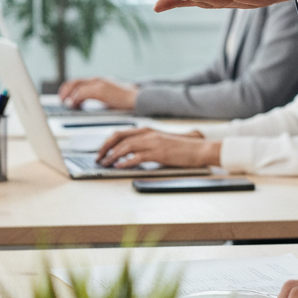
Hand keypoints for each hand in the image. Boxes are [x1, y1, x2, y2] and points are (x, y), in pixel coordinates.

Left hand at [58, 78, 139, 109]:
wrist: (137, 99)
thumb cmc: (125, 102)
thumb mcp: (108, 98)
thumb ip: (97, 98)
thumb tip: (82, 103)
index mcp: (100, 81)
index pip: (79, 82)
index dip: (69, 89)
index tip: (64, 97)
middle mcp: (98, 80)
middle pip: (74, 82)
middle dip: (65, 90)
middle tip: (61, 100)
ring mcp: (99, 84)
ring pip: (76, 86)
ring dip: (68, 95)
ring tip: (66, 104)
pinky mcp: (100, 90)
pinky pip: (82, 93)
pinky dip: (75, 99)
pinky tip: (74, 105)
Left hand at [95, 127, 219, 168]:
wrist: (199, 149)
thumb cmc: (182, 148)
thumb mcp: (161, 142)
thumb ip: (146, 144)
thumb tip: (128, 153)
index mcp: (148, 130)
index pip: (121, 133)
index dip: (107, 142)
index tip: (101, 151)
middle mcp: (148, 134)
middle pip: (119, 137)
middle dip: (105, 147)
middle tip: (98, 158)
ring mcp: (153, 143)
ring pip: (125, 147)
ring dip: (112, 156)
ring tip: (104, 164)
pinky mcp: (158, 153)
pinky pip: (136, 157)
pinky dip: (125, 162)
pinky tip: (118, 167)